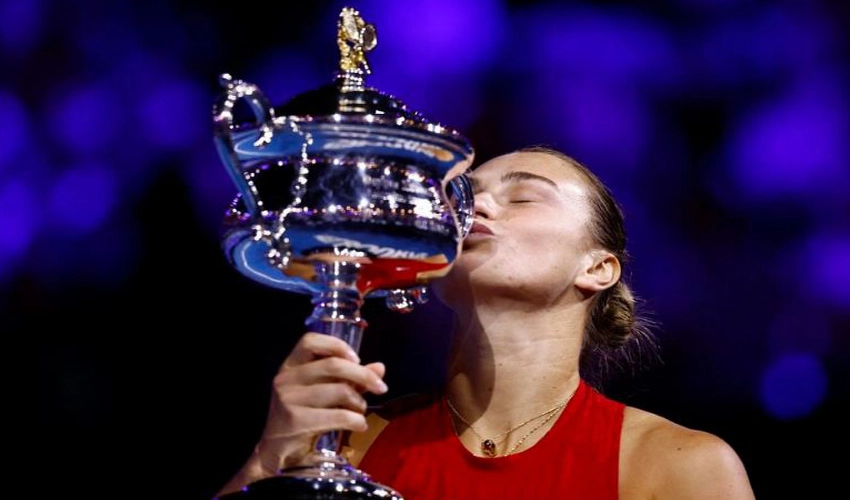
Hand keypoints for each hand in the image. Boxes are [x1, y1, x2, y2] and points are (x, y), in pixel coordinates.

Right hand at [253, 332, 387, 473]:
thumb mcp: (325, 392)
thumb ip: (351, 379)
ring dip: (359, 403)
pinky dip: (356, 421)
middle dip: (363, 375)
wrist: (278, 450)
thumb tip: (380, 368)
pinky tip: (359, 425)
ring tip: (361, 412)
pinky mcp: (296, 421)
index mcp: (291, 365)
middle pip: (333, 365)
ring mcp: (289, 399)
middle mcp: (287, 378)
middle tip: (381, 388)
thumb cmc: (304, 415)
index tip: (357, 359)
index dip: (336, 345)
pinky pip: (338, 416)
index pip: (309, 341)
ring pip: (340, 391)